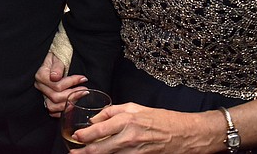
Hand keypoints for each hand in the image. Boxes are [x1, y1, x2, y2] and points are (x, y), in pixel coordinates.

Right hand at [34, 51, 87, 115]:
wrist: (55, 59)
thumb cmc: (58, 57)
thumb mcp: (58, 57)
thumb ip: (58, 66)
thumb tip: (55, 77)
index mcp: (41, 76)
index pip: (57, 85)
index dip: (71, 83)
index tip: (83, 78)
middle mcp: (40, 87)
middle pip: (56, 97)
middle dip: (73, 94)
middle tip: (85, 90)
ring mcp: (43, 95)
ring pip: (54, 106)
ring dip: (69, 104)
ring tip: (80, 97)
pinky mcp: (47, 100)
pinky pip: (53, 111)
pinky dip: (63, 110)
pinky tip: (73, 105)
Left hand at [73, 103, 209, 152]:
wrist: (183, 133)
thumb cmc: (159, 118)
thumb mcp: (134, 107)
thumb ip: (112, 112)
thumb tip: (95, 119)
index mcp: (127, 120)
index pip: (99, 130)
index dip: (85, 136)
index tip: (76, 138)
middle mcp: (129, 136)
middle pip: (101, 148)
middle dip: (84, 152)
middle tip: (73, 153)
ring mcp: (135, 150)